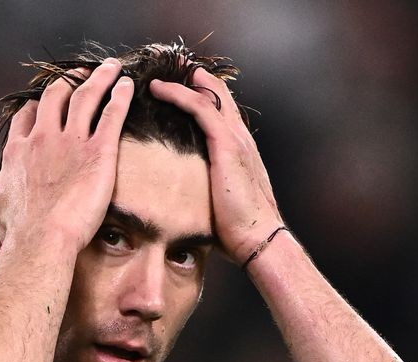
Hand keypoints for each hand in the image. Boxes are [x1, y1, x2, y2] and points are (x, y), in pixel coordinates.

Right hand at [0, 59, 132, 258]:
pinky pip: (112, 114)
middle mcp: (43, 138)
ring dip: (97, 78)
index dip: (38, 106)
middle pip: (56, 97)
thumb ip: (0, 195)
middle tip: (79, 75)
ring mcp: (71, 142)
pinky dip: (120, 95)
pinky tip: (127, 85)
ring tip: (108, 68)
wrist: (41, 238)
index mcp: (18, 151)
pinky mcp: (99, 151)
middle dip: (68, 82)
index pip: (27, 117)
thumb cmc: (19, 232)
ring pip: (85, 96)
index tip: (45, 102)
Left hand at [149, 68, 284, 264]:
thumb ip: (205, 192)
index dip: (205, 96)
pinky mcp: (226, 144)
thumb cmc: (238, 231)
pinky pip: (200, 107)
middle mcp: (241, 138)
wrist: (258, 238)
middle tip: (173, 67)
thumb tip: (182, 202)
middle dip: (196, 79)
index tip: (184, 87)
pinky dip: (179, 94)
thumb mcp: (219, 203)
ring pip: (208, 96)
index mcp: (240, 151)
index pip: (223, 113)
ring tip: (159, 73)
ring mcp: (235, 138)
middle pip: (219, 96)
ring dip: (182, 81)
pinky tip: (159, 88)